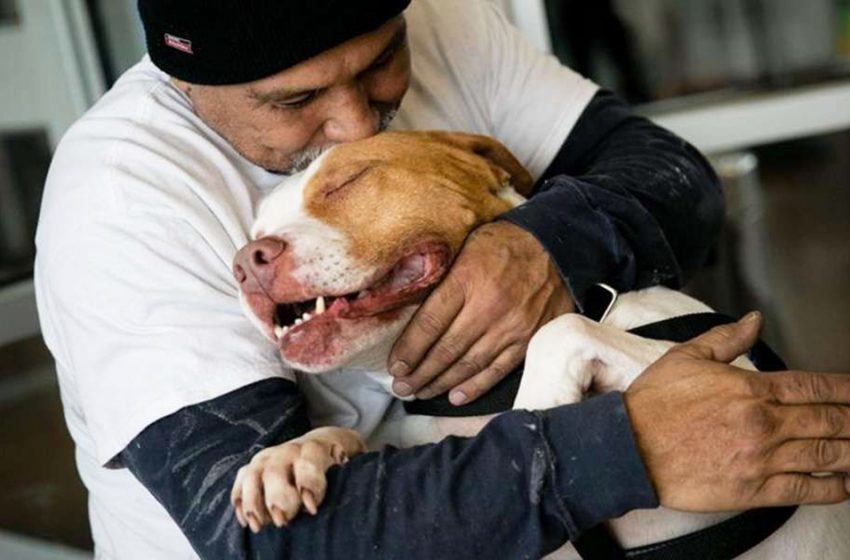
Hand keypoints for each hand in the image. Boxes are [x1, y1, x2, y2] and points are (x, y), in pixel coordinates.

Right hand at [231, 427, 365, 531]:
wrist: (325, 443)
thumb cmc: (339, 461)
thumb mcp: (351, 463)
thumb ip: (349, 473)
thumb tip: (353, 484)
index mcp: (316, 448)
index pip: (310, 460)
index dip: (309, 483)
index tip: (311, 508)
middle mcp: (289, 450)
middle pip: (275, 469)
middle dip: (276, 497)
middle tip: (282, 521)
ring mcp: (270, 457)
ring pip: (253, 474)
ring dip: (253, 502)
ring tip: (259, 526)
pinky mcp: (255, 466)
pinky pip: (241, 480)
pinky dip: (240, 500)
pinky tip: (245, 521)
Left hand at [388, 221, 574, 404]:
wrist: (557, 248)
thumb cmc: (504, 244)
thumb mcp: (466, 246)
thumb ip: (442, 276)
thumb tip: (407, 301)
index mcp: (467, 279)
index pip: (429, 323)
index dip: (408, 349)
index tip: (394, 366)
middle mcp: (488, 307)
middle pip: (445, 349)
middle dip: (419, 373)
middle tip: (401, 387)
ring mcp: (511, 327)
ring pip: (468, 364)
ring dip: (440, 383)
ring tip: (420, 393)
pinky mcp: (528, 341)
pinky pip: (497, 370)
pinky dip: (474, 386)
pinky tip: (455, 397)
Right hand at [625, 312, 849, 511]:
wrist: (627, 447)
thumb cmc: (652, 404)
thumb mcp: (686, 357)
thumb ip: (727, 338)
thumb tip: (754, 320)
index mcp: (751, 388)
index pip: (815, 386)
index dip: (846, 389)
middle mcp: (764, 423)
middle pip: (830, 420)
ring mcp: (763, 458)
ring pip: (827, 455)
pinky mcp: (754, 490)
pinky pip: (805, 490)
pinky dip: (833, 488)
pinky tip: (845, 484)